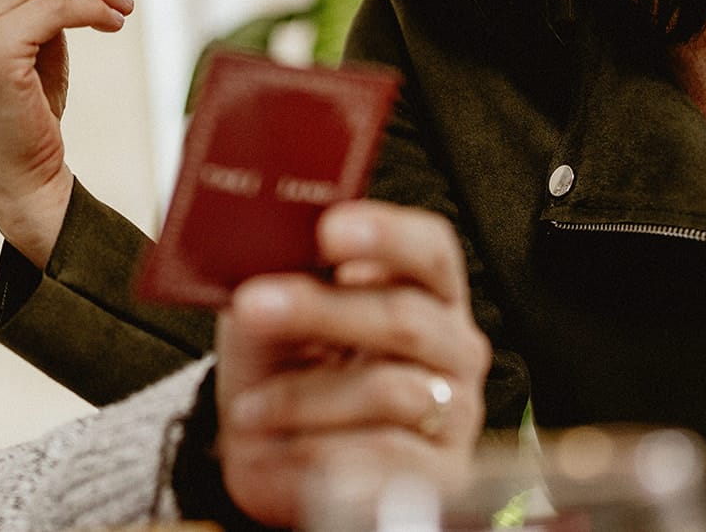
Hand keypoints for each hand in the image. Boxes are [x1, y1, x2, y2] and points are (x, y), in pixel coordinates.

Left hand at [213, 200, 490, 527]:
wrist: (276, 459)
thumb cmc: (282, 373)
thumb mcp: (267, 317)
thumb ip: (272, 279)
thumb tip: (254, 250)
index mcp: (420, 290)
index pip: (428, 249)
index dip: (386, 235)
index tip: (331, 230)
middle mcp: (450, 345)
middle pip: (405, 317)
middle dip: (320, 310)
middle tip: (254, 306)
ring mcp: (454, 411)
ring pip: (389, 391)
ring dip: (302, 398)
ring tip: (251, 408)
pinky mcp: (441, 474)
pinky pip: (383, 457)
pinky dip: (318, 452)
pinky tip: (282, 450)